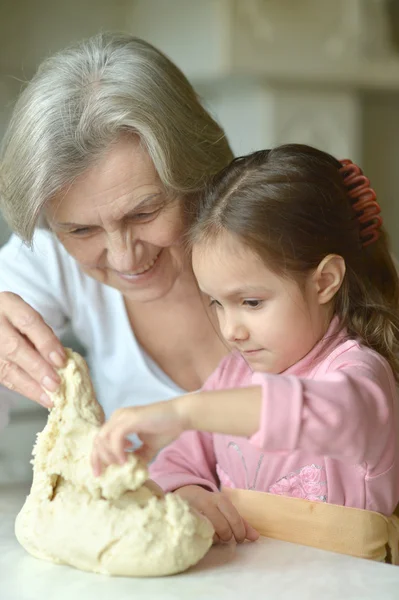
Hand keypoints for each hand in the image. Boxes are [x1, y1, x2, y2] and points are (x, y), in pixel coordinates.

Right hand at [0, 292, 65, 407]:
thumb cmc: (15, 319)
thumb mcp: (28, 316)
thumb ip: (43, 334)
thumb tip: (62, 361)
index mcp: (9, 304)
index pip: (29, 322)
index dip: (46, 342)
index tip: (61, 360)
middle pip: (14, 347)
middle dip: (37, 368)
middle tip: (55, 384)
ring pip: (6, 367)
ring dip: (30, 386)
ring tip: (49, 397)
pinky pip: (3, 377)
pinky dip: (23, 388)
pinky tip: (38, 395)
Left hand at [91, 400, 184, 474]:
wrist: (181, 416)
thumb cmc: (167, 428)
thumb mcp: (148, 447)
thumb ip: (137, 456)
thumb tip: (130, 471)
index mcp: (119, 421)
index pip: (100, 439)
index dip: (97, 458)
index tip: (100, 473)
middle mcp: (117, 416)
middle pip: (97, 440)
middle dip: (98, 459)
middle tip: (104, 473)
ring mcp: (122, 417)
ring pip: (102, 439)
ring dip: (108, 456)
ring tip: (120, 465)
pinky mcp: (130, 420)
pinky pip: (115, 438)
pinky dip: (117, 451)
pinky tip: (125, 460)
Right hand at [175, 485, 258, 543]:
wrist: (186, 494)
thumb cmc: (210, 505)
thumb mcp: (226, 509)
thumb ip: (241, 522)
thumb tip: (256, 537)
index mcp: (221, 500)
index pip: (235, 520)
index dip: (239, 533)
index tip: (239, 539)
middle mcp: (208, 503)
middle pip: (224, 528)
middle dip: (227, 536)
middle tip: (225, 537)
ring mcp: (195, 510)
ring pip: (211, 533)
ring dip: (215, 538)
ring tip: (214, 534)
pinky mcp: (185, 518)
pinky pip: (197, 534)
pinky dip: (203, 538)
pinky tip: (203, 534)